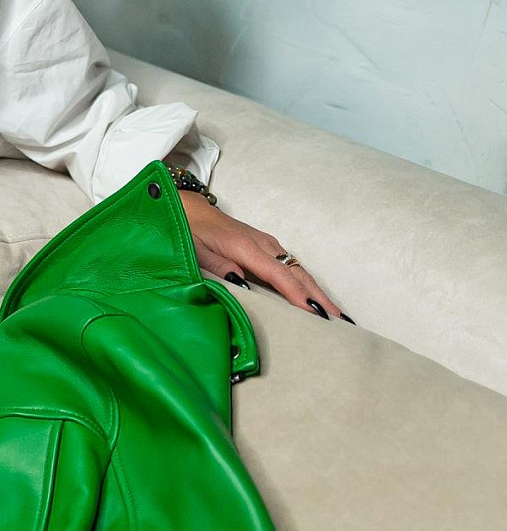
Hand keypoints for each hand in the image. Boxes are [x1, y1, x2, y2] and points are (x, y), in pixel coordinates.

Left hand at [178, 190, 354, 323]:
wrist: (191, 209)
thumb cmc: (191, 232)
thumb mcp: (195, 252)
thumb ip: (218, 266)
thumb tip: (243, 282)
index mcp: (245, 247)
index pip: (278, 274)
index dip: (297, 294)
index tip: (315, 313)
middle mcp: (263, 245)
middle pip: (297, 273)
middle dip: (318, 296)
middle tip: (340, 320)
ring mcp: (268, 245)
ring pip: (298, 270)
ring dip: (317, 291)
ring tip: (336, 315)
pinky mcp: (267, 247)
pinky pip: (291, 267)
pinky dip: (306, 283)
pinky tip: (314, 297)